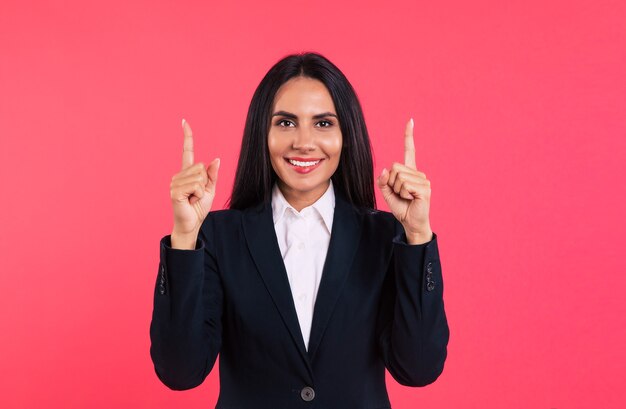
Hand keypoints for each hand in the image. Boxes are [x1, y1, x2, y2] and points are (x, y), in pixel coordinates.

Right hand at [170, 119, 219, 236]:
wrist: (192, 223)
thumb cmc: (199, 207)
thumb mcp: (210, 189)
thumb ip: (212, 175)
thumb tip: (216, 159)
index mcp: (187, 173)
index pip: (187, 151)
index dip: (187, 137)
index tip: (184, 122)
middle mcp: (179, 175)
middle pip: (201, 167)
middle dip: (205, 182)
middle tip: (197, 195)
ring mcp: (175, 182)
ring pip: (199, 176)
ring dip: (201, 190)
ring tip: (193, 198)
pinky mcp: (175, 191)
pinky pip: (196, 185)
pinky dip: (198, 194)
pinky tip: (190, 201)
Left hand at [377, 118, 432, 243]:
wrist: (411, 223)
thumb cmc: (401, 207)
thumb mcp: (387, 193)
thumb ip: (383, 181)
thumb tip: (385, 169)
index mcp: (409, 172)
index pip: (410, 150)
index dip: (408, 136)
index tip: (410, 120)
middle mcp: (418, 173)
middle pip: (395, 168)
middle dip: (391, 183)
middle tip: (400, 194)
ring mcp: (423, 180)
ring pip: (399, 177)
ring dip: (397, 190)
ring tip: (406, 198)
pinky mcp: (425, 189)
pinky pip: (405, 185)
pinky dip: (403, 194)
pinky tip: (411, 200)